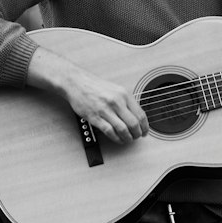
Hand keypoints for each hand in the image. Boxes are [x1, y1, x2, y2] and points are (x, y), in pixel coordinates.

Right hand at [26, 46, 147, 142]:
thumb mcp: (116, 90)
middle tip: (136, 137)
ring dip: (127, 138)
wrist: (76, 82)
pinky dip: (116, 138)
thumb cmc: (95, 86)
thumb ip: (126, 102)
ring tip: (128, 139)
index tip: (145, 132)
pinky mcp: (95, 117)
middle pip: (134, 124)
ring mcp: (105, 110)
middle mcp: (116, 102)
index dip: (145, 126)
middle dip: (137, 134)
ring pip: (123, 130)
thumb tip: (137, 117)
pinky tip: (118, 139)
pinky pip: (110, 131)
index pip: (140, 114)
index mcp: (124, 95)